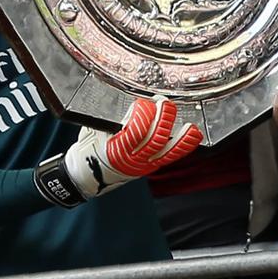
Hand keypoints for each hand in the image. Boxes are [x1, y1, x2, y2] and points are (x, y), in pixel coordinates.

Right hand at [63, 96, 201, 197]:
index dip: (142, 116)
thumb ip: (113, 119)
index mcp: (115, 150)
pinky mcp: (151, 167)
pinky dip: (182, 145)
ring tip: (190, 126)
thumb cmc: (88, 149)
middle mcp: (132, 160)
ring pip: (167, 152)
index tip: (143, 103)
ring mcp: (144, 165)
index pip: (135, 132)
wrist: (86, 175)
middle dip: (163, 119)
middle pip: (155, 140)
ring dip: (181, 137)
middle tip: (165, 103)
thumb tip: (133, 105)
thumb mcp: (94, 130)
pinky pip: (171, 157)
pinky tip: (191, 135)